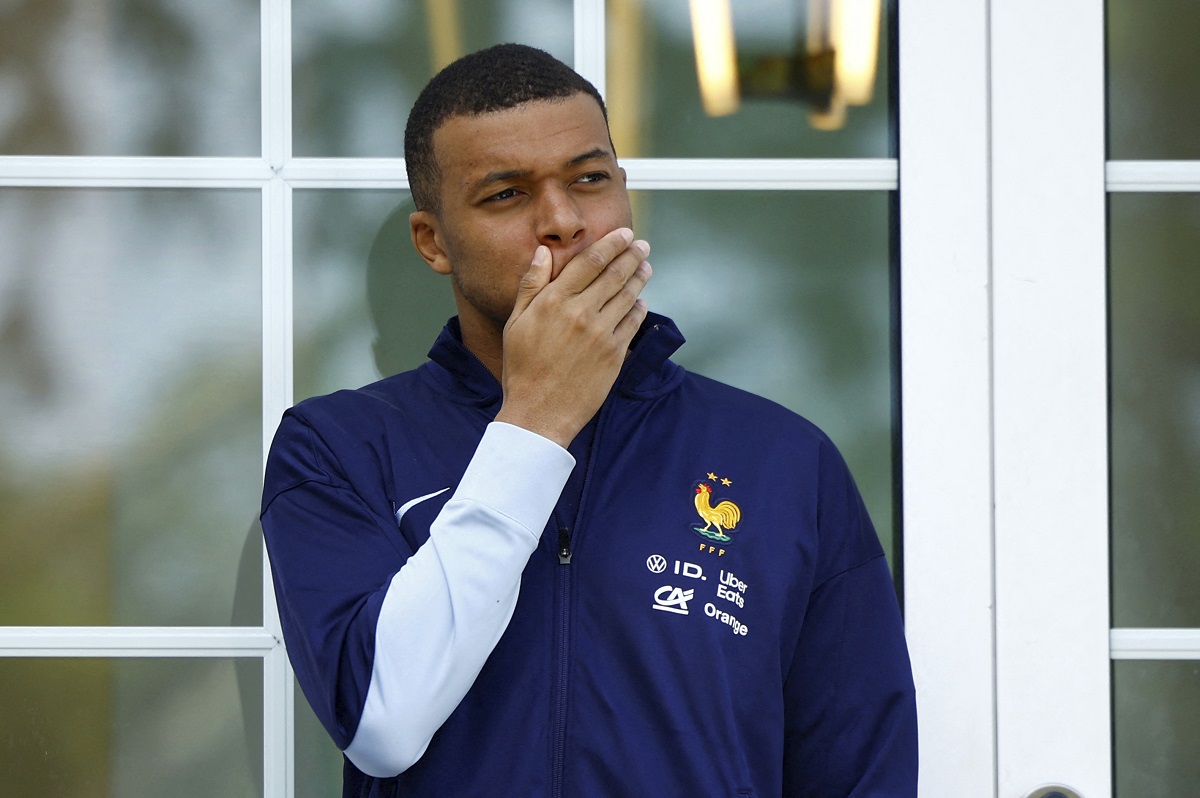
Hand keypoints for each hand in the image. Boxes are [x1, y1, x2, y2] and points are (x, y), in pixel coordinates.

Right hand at [494, 228, 651, 447]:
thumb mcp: (515, 323)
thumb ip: (531, 284)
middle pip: (615, 274)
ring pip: (628, 296)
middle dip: (632, 255)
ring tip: (645, 266)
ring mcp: (601, 334)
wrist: (539, 413)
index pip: (590, 261)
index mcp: (554, 301)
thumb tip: (543, 252)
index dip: (611, 244)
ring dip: (640, 277)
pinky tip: (640, 301)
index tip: (624, 234)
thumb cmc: (522, 368)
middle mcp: (581, 313)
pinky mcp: (614, 355)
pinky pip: (633, 323)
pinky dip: (639, 308)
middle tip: (642, 245)